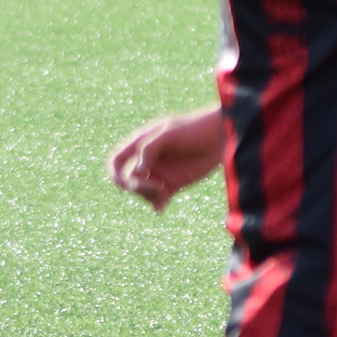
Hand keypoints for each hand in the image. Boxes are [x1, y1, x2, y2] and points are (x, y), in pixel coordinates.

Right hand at [107, 108, 223, 209]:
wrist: (222, 136)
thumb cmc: (194, 128)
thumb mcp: (169, 133)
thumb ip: (149, 148)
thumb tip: (137, 171)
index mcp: (139, 144)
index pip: (115, 161)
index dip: (115, 173)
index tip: (129, 180)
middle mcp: (147, 160)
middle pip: (127, 179)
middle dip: (136, 186)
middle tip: (155, 186)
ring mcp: (160, 173)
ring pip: (141, 192)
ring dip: (147, 196)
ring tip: (165, 192)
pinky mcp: (174, 184)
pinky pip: (159, 199)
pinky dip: (157, 205)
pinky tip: (161, 208)